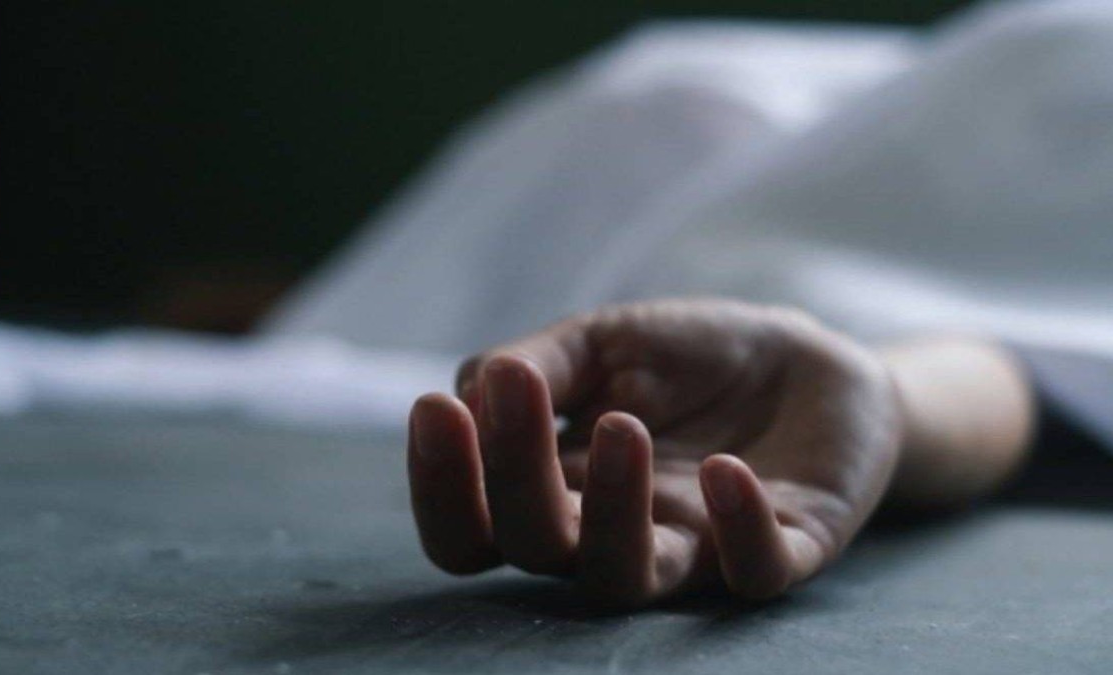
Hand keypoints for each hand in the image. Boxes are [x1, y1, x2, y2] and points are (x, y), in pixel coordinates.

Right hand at [407, 299, 901, 604]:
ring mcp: (695, 548)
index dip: (441, 488)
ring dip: (610, 511)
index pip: (473, 529)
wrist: (806, 361)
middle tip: (515, 388)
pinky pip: (756, 572)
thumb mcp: (604, 340)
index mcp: (557, 489)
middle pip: (535, 550)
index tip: (438, 409)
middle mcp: (612, 533)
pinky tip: (725, 468)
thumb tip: (472, 390)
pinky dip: (739, 530)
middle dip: (511, 475)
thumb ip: (539, 363)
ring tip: (619, 425)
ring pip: (626, 578)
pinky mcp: (784, 547)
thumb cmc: (689, 359)